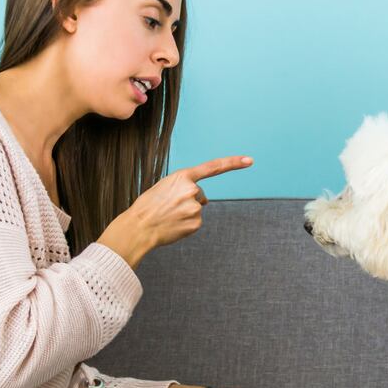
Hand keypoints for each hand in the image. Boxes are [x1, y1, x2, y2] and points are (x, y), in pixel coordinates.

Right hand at [130, 155, 252, 248]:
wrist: (139, 227)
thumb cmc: (147, 206)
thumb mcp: (163, 187)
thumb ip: (183, 187)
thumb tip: (202, 200)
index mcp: (182, 177)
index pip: (213, 167)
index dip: (233, 163)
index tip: (249, 160)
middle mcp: (192, 190)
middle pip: (200, 195)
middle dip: (189, 200)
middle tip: (169, 207)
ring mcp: (195, 207)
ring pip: (197, 209)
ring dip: (186, 213)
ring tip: (168, 216)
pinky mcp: (196, 223)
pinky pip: (195, 223)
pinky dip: (186, 225)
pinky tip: (173, 225)